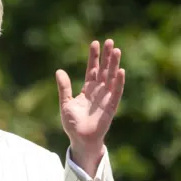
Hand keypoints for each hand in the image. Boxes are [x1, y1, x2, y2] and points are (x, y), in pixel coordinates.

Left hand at [55, 39, 124, 176]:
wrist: (80, 139)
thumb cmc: (72, 123)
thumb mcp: (65, 103)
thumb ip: (64, 87)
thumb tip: (59, 71)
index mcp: (87, 90)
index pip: (91, 69)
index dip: (93, 57)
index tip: (95, 43)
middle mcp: (98, 92)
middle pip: (104, 70)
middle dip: (107, 56)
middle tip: (110, 41)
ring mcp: (105, 98)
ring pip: (111, 78)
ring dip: (114, 64)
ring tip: (117, 50)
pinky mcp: (111, 106)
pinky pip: (116, 92)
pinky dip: (119, 82)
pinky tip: (121, 70)